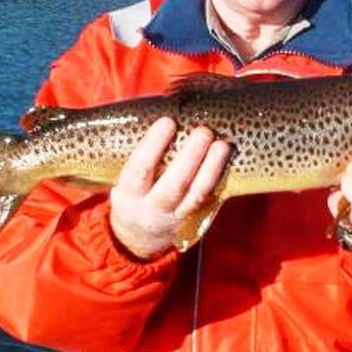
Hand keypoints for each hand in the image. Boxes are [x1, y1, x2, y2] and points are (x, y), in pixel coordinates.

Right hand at [109, 117, 232, 259]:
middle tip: (203, 131)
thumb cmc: (133, 194)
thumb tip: (162, 113)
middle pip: (173, 186)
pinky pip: (209, 200)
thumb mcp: (124, 180)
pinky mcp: (194, 219)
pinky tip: (227, 159)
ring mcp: (175, 217)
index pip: (139, 170)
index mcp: (128, 195)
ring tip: (222, 145)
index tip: (167, 122)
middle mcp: (151, 209)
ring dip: (211, 169)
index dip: (153, 146)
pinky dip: (219, 179)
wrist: (138, 238)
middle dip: (190, 157)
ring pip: (196, 196)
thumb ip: (139, 155)